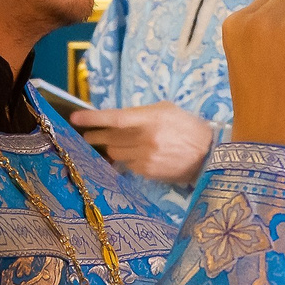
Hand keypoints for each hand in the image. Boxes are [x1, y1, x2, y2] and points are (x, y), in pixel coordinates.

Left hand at [68, 102, 215, 186]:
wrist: (208, 155)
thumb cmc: (188, 127)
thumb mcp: (167, 111)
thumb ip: (142, 114)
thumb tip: (117, 121)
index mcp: (152, 119)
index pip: (116, 118)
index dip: (94, 118)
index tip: (76, 118)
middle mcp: (146, 139)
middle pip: (110, 138)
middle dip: (95, 135)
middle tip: (86, 134)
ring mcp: (146, 158)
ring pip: (115, 153)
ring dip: (111, 147)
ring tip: (111, 143)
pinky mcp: (147, 172)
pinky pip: (127, 165)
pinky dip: (126, 159)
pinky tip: (132, 155)